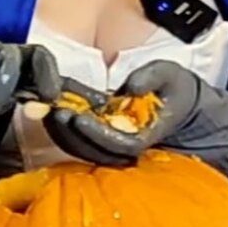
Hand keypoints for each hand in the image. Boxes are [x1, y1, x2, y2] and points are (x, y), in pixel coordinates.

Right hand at [0, 38, 61, 130]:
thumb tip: (21, 106)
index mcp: (12, 74)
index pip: (45, 71)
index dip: (67, 83)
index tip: (84, 101)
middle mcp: (3, 57)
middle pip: (39, 54)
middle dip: (48, 76)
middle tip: (44, 98)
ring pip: (11, 58)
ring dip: (0, 89)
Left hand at [43, 59, 200, 164]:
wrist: (178, 104)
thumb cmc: (173, 88)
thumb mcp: (170, 74)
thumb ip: (152, 77)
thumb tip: (130, 88)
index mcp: (147, 137)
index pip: (120, 145)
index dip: (97, 134)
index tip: (78, 117)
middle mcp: (128, 148)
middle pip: (95, 152)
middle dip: (72, 134)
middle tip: (56, 112)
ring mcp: (113, 146)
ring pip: (83, 150)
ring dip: (62, 132)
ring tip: (49, 110)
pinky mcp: (101, 138)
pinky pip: (79, 140)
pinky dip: (63, 128)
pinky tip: (51, 109)